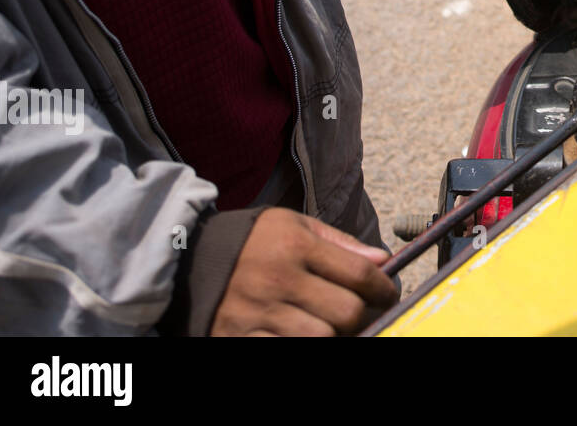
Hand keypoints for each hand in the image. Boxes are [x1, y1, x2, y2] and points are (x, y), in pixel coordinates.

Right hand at [210, 208, 397, 336]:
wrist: (189, 260)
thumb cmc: (253, 241)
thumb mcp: (295, 226)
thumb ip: (340, 243)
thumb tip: (382, 260)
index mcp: (295, 246)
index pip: (359, 275)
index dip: (384, 289)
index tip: (388, 294)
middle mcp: (278, 280)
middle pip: (346, 313)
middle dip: (362, 316)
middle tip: (363, 313)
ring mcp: (257, 314)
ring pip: (321, 339)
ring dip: (334, 335)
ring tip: (333, 326)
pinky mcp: (238, 339)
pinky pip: (284, 351)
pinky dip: (301, 345)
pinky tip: (305, 334)